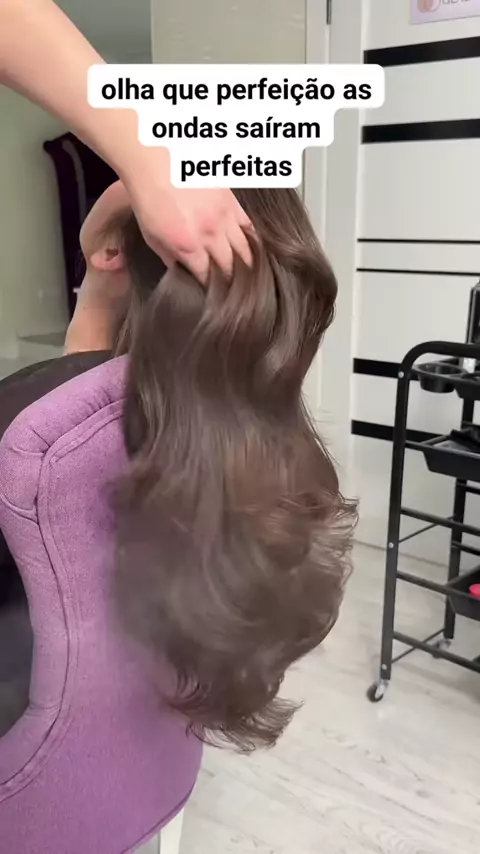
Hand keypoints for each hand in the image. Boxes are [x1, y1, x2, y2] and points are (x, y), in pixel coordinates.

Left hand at [124, 160, 253, 282]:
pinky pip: (249, 226)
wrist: (154, 159)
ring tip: (248, 276)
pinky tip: (253, 249)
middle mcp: (211, 234)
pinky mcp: (231, 200)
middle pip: (231, 267)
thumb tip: (181, 272)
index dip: (211, 288)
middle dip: (232, 281)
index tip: (212, 294)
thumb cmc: (148, 196)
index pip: (208, 277)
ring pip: (246, 249)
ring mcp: (224, 216)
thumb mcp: (151, 235)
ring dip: (247, 265)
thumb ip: (169, 257)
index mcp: (189, 246)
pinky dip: (252, 240)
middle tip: (233, 289)